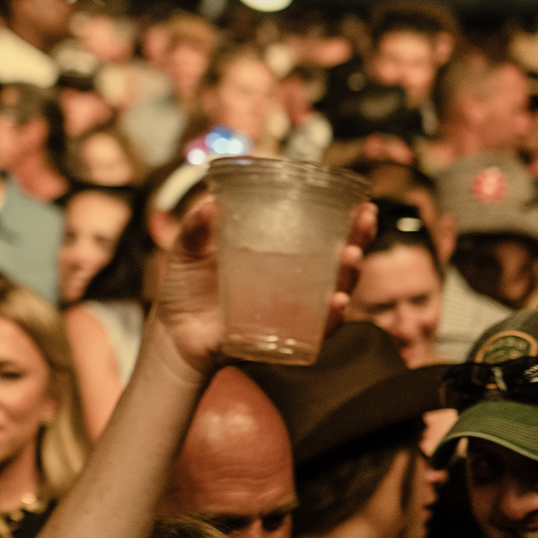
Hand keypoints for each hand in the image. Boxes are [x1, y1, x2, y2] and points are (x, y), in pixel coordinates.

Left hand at [152, 195, 375, 374]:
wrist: (172, 335)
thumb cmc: (184, 289)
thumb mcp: (185, 252)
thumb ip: (194, 228)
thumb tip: (209, 204)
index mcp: (276, 253)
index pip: (319, 231)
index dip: (344, 219)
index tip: (360, 202)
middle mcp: (292, 280)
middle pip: (338, 259)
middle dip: (359, 239)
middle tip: (365, 220)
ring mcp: (291, 308)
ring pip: (335, 291)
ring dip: (350, 275)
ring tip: (351, 257)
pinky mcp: (284, 335)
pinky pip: (316, 330)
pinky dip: (330, 318)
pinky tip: (337, 303)